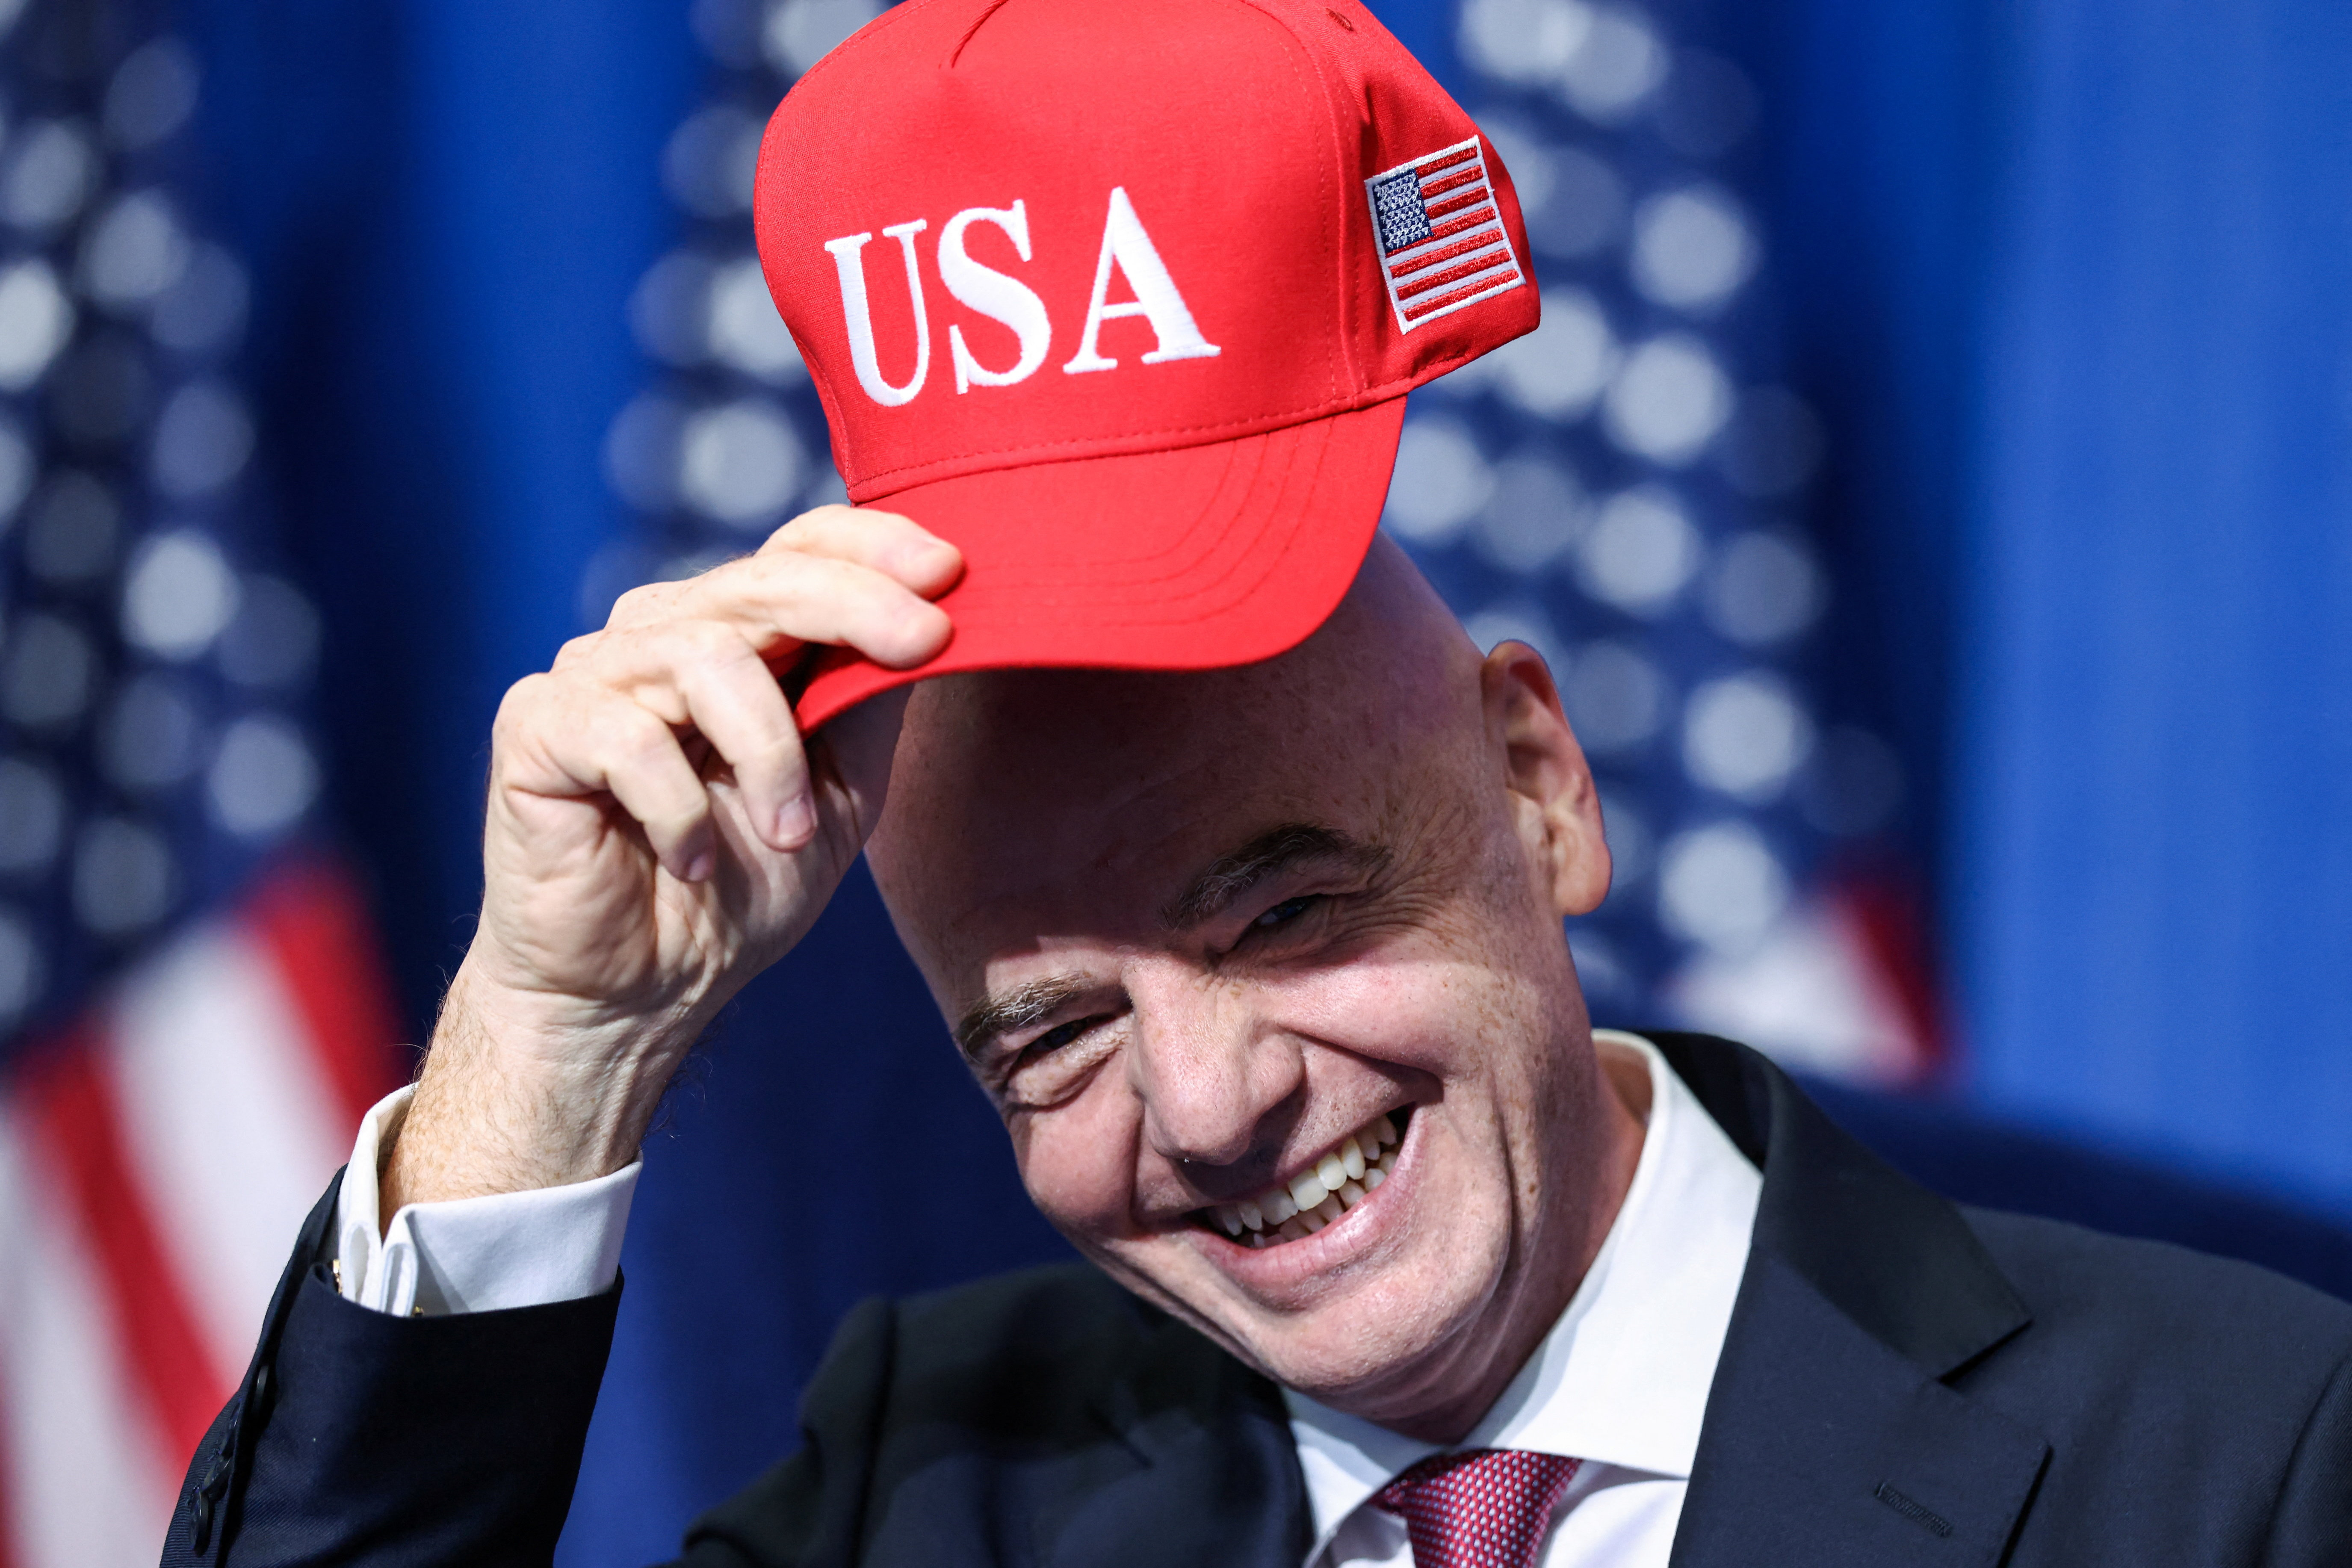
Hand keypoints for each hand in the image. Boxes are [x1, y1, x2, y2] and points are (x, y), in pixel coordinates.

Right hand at [382, 506, 960, 1210]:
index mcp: (736, 636)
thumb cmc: (741, 887)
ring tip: (786, 834)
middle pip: (761, 580)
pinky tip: (688, 860)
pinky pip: (624, 733)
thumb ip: (872, 699)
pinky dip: (676, 805)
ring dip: (769, 750)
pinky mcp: (535, 725)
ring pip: (701, 654)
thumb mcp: (842, 788)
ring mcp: (592, 672)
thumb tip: (942, 618)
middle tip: (925, 642)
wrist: (642, 991)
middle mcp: (660, 634)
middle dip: (855, 605)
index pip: (801, 547)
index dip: (875, 543)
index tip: (952, 571)